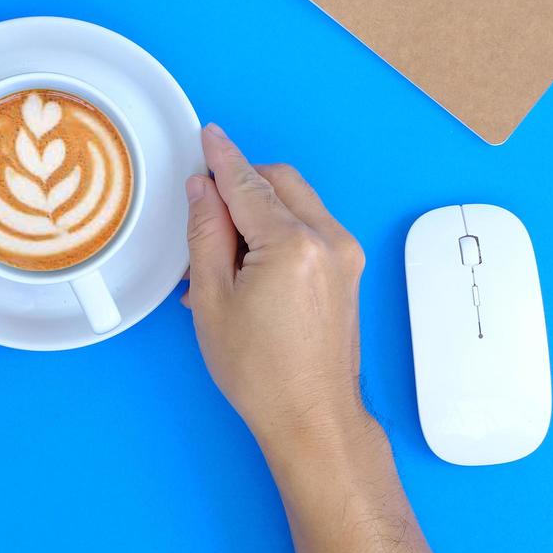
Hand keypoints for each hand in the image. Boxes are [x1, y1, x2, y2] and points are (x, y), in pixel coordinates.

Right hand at [182, 124, 373, 449]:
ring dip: (260, 208)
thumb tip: (203, 191)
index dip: (221, 158)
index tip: (207, 135)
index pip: (248, 183)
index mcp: (293, 244)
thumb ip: (206, 234)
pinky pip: (310, 228)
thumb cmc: (262, 372)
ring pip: (297, 202)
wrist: (313, 417)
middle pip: (280, 181)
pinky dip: (278, 230)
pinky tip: (248, 264)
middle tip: (205, 206)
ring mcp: (345, 254)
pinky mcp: (349, 270)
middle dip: (242, 181)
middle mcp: (329, 240)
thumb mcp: (212, 299)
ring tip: (222, 253)